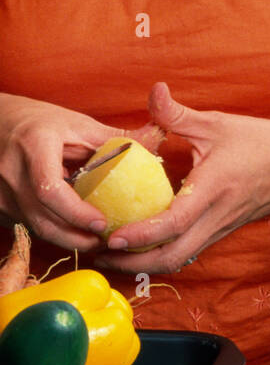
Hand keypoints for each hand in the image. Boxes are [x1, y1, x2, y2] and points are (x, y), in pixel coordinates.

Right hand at [0, 93, 162, 250]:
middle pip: (43, 219)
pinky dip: (54, 233)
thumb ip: (117, 137)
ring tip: (98, 242)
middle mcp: (11, 171)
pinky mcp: (0, 205)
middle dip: (77, 237)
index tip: (102, 223)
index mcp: (34, 145)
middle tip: (108, 242)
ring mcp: (1, 192)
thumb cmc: (42, 123)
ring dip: (67, 239)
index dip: (77, 213)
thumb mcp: (78, 124)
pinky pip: (29, 226)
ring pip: (36, 228)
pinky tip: (75, 234)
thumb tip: (160, 137)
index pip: (50, 189)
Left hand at [95, 82, 269, 274]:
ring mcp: (220, 228)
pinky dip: (162, 254)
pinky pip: (188, 251)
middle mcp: (216, 216)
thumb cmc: (259, 142)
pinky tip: (142, 244)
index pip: (173, 222)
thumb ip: (178, 114)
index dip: (141, 235)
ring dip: (145, 263)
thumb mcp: (217, 124)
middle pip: (172, 256)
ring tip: (114, 253)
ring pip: (179, 259)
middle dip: (133, 262)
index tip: (112, 237)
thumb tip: (154, 90)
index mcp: (212, 189)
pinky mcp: (221, 231)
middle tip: (100, 253)